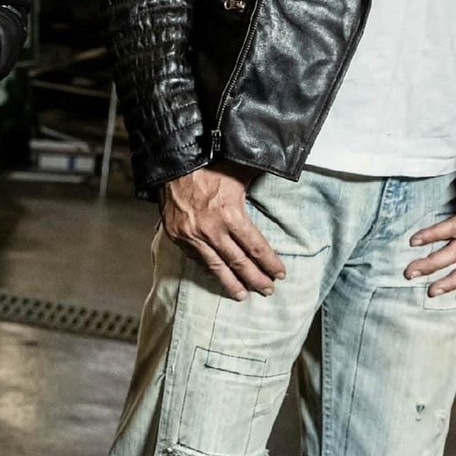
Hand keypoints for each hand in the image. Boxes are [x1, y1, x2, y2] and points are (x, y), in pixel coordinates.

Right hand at [161, 161, 285, 300]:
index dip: (269, 262)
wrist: (172, 160)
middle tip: (268, 290)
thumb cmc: (209, 162)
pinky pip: (197, 259)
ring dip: (232, 283)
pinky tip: (218, 275)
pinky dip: (209, 270)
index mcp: (230, 214)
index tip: (280, 273)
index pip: (255, 247)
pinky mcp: (177, 236)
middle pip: (239, 263)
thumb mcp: (240, 169)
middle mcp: (211, 230)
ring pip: (216, 267)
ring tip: (243, 295)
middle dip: (256, 279)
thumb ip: (260, 180)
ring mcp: (192, 235)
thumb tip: (283, 173)